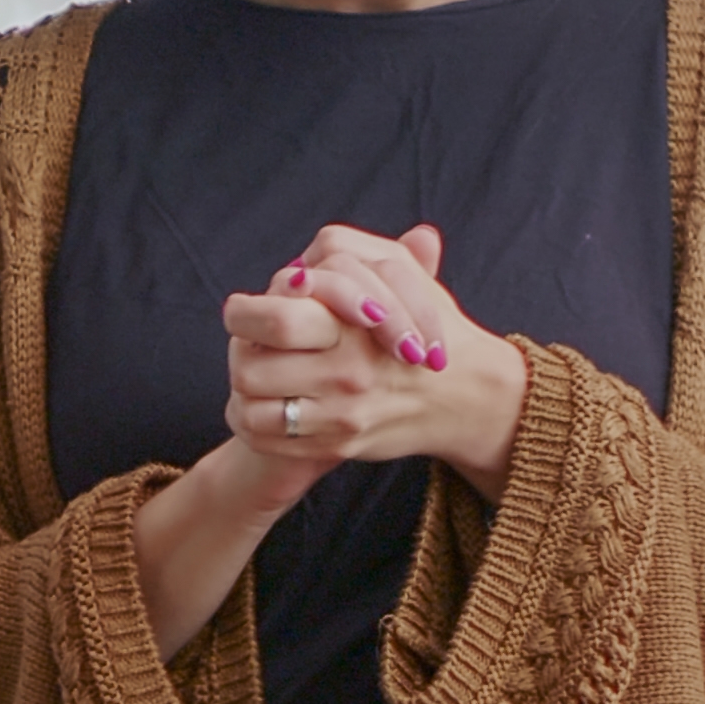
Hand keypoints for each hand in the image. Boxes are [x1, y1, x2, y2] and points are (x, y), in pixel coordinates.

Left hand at [227, 223, 531, 497]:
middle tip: (246, 344)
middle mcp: (349, 371)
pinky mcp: (338, 443)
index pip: (274, 320)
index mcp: (358, 324)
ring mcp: (342, 413)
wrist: (465, 396)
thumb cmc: (429, 327)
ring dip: (241, 388)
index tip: (245, 310)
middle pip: (248, 367)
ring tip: (253, 373)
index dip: (247, 314)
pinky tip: (257, 403)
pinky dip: (249, 420)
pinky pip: (265, 435)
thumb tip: (299, 270)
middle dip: (239, 353)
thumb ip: (356, 260)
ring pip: (252, 403)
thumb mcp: (405, 277)